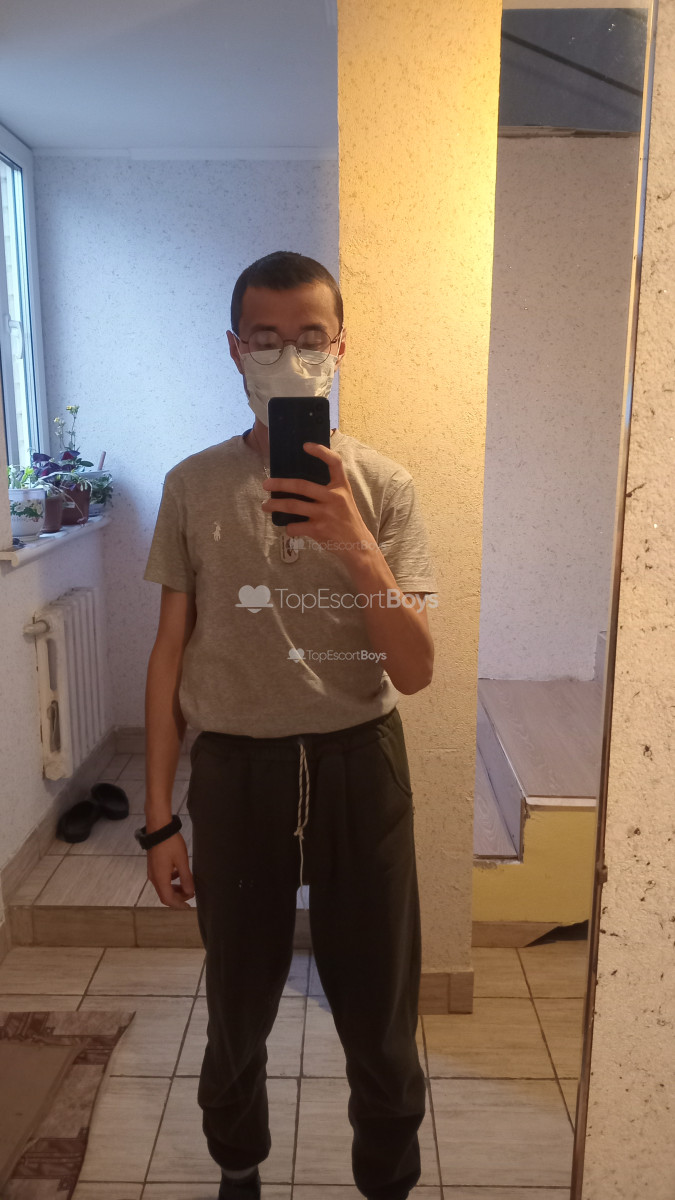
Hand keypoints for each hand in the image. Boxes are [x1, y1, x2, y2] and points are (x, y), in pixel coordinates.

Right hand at [147, 833, 194, 908]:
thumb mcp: (182, 861)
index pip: (168, 899)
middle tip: (190, 895)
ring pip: (163, 887)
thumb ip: (186, 878)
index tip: (189, 907)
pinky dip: (171, 881)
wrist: (159, 828)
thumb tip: (190, 892)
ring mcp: (152, 871)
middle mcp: (154, 878)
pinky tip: (178, 875)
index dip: (179, 904)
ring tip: (187, 886)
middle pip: (165, 895)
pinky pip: (162, 879)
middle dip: (178, 898)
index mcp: (160, 878)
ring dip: (174, 890)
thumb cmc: (171, 844)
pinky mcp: (153, 866)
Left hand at [261, 442, 376, 558]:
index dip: (321, 451)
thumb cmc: (346, 519)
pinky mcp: (319, 530)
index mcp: (341, 486)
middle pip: (301, 485)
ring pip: (293, 506)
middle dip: (280, 484)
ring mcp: (326, 514)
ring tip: (265, 505)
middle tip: (266, 484)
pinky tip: (289, 528)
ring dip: (275, 505)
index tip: (305, 446)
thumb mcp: (344, 499)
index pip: (335, 462)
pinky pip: (295, 526)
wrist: (358, 545)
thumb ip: (328, 489)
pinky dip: (289, 528)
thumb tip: (298, 483)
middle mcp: (334, 497)